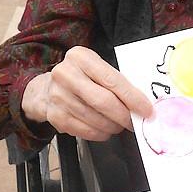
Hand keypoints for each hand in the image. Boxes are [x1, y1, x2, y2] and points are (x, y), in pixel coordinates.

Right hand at [22, 46, 152, 140]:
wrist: (45, 89)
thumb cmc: (80, 77)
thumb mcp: (95, 68)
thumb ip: (115, 80)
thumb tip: (141, 102)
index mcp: (80, 57)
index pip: (112, 80)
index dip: (132, 97)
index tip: (147, 109)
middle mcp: (65, 74)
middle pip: (103, 101)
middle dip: (124, 115)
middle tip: (135, 122)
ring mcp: (57, 96)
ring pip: (95, 119)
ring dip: (112, 126)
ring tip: (119, 125)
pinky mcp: (54, 116)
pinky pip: (84, 131)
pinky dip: (99, 133)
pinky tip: (104, 130)